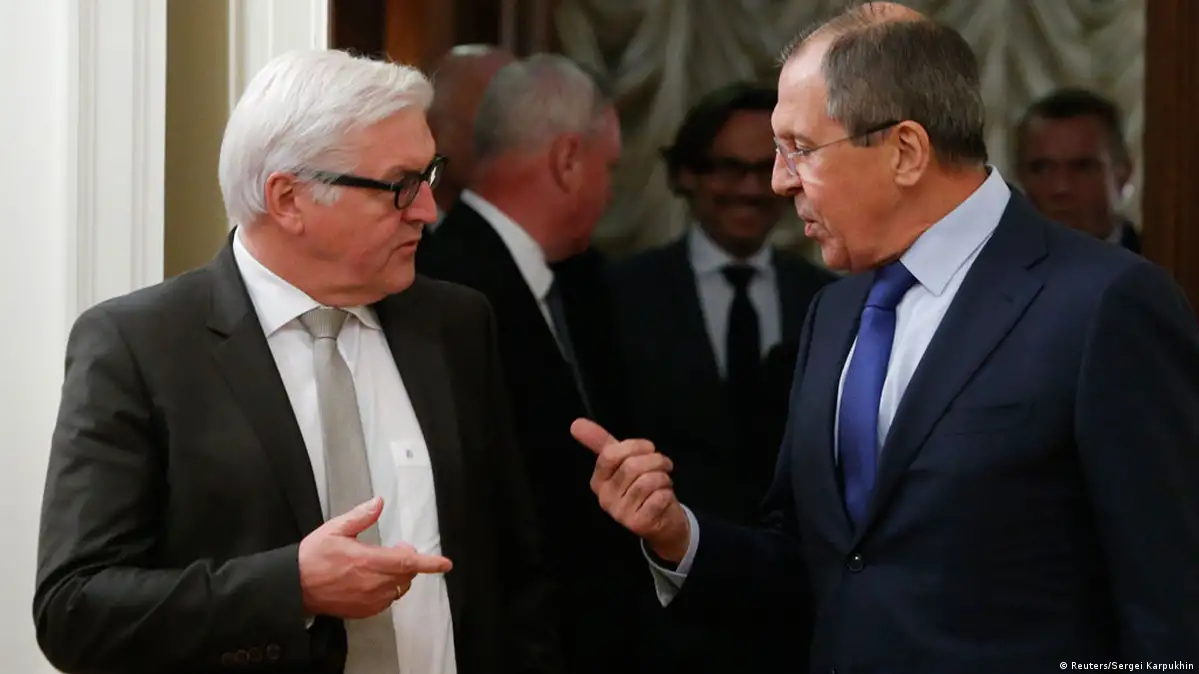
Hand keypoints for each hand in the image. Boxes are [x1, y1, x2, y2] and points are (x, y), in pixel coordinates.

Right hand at [298, 497, 452, 618]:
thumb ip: (360, 517)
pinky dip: (388, 590)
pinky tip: (374, 580)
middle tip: (397, 549)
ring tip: (384, 564)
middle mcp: (372, 584)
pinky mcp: (362, 611)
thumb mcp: (335, 529)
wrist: (294, 587)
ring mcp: (368, 600)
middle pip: (407, 576)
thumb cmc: (313, 557)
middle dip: (409, 562)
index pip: (407, 563)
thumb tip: (379, 502)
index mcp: (367, 561)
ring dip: (400, 576)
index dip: (429, 563)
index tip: (445, 564)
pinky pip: (386, 601)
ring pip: (398, 589)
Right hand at [571, 418, 690, 562]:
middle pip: (632, 466)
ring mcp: (620, 513)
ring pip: (647, 481)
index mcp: (598, 481)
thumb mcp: (622, 462)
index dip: (635, 446)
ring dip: (663, 477)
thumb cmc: (641, 486)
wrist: (662, 522)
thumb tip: (575, 422)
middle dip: (655, 460)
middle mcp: (605, 498)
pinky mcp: (638, 524)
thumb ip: (601, 442)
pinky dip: (667, 493)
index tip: (649, 448)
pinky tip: (664, 497)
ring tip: (664, 481)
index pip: (610, 455)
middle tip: (663, 465)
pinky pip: (658, 498)